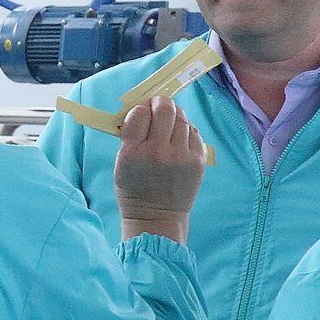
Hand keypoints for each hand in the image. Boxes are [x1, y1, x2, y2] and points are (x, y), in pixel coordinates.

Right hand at [111, 92, 206, 238]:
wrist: (156, 216)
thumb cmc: (134, 189)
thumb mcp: (121, 164)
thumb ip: (130, 138)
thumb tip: (143, 109)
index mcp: (132, 153)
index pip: (139, 113)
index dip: (140, 108)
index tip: (141, 111)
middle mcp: (157, 152)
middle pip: (165, 109)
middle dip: (161, 102)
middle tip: (159, 105)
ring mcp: (180, 156)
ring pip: (182, 119)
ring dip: (175, 116)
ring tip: (169, 125)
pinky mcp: (197, 160)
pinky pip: (194, 133)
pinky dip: (186, 131)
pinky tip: (179, 139)